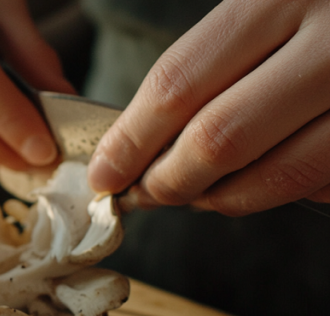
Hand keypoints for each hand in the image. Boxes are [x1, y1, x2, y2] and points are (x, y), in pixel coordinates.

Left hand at [87, 0, 329, 214]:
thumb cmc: (316, 0)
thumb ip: (211, 56)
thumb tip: (138, 135)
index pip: (179, 83)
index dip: (131, 139)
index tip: (105, 172)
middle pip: (221, 139)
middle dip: (170, 180)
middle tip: (146, 192)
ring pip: (283, 172)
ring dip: (225, 197)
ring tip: (198, 193)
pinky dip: (288, 189)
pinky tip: (264, 177)